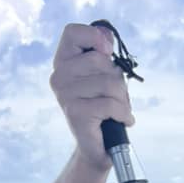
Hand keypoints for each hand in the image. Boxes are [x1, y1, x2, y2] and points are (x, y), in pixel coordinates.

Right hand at [49, 23, 134, 171]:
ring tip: (120, 111)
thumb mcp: (104, 77)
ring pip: (109, 83)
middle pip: (100, 60)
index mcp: (63, 63)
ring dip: (123, 100)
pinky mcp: (76, 113)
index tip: (108, 52)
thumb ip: (103, 55)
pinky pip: (110, 105)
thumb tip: (107, 36)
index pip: (72, 33)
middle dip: (118, 80)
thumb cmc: (103, 111)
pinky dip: (124, 114)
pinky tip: (124, 121)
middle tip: (117, 97)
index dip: (94, 37)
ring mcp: (65, 95)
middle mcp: (59, 77)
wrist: (98, 149)